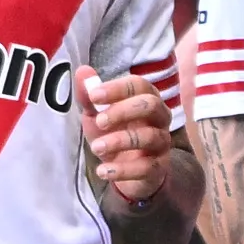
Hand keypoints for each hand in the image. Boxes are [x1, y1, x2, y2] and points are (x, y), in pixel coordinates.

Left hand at [81, 66, 176, 213]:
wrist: (124, 172)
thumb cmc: (113, 134)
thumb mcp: (96, 115)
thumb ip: (89, 96)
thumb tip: (82, 71)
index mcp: (146, 98)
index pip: (139, 85)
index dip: (117, 88)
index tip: (94, 96)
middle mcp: (159, 118)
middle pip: (151, 105)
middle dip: (123, 111)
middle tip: (99, 121)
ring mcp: (161, 143)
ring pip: (150, 136)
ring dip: (120, 141)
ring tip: (96, 148)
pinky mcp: (158, 168)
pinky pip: (146, 167)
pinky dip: (123, 170)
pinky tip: (103, 171)